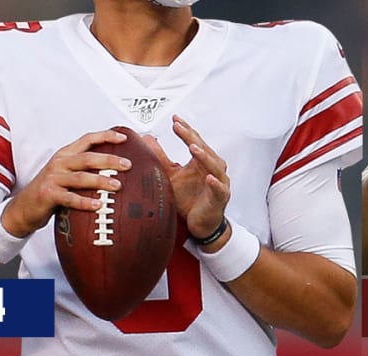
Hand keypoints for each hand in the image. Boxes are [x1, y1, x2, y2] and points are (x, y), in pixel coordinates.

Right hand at [2, 129, 130, 236]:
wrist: (24, 206)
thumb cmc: (52, 189)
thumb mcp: (68, 174)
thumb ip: (87, 169)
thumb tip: (117, 168)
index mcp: (66, 155)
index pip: (87, 140)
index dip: (105, 136)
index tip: (124, 138)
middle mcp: (59, 163)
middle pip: (87, 158)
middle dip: (109, 160)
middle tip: (127, 165)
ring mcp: (53, 179)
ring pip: (80, 177)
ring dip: (100, 181)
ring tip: (117, 185)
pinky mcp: (49, 195)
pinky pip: (70, 198)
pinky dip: (84, 202)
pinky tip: (98, 205)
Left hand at [145, 115, 230, 246]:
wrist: (200, 224)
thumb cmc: (189, 200)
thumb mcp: (170, 175)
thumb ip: (160, 157)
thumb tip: (146, 139)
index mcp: (202, 162)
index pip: (195, 141)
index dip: (186, 130)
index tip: (175, 119)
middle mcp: (213, 169)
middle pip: (204, 149)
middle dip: (192, 137)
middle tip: (179, 127)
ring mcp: (219, 183)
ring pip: (214, 166)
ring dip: (204, 156)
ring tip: (192, 147)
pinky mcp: (220, 198)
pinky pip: (219, 189)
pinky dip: (215, 183)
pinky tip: (209, 177)